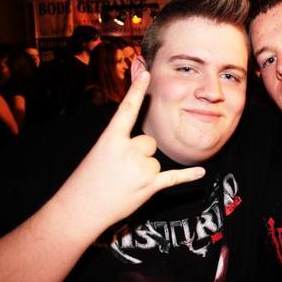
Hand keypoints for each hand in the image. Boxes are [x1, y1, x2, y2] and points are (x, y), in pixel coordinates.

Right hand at [52, 71, 204, 230]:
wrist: (81, 209)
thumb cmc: (88, 180)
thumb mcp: (99, 153)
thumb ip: (121, 143)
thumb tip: (143, 142)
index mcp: (110, 139)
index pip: (127, 109)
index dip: (136, 90)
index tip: (146, 73)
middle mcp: (128, 151)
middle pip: (149, 141)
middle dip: (139, 153)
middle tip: (121, 169)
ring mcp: (140, 169)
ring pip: (155, 160)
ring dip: (145, 171)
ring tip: (125, 181)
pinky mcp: (150, 186)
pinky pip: (174, 177)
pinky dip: (188, 176)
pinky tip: (201, 171)